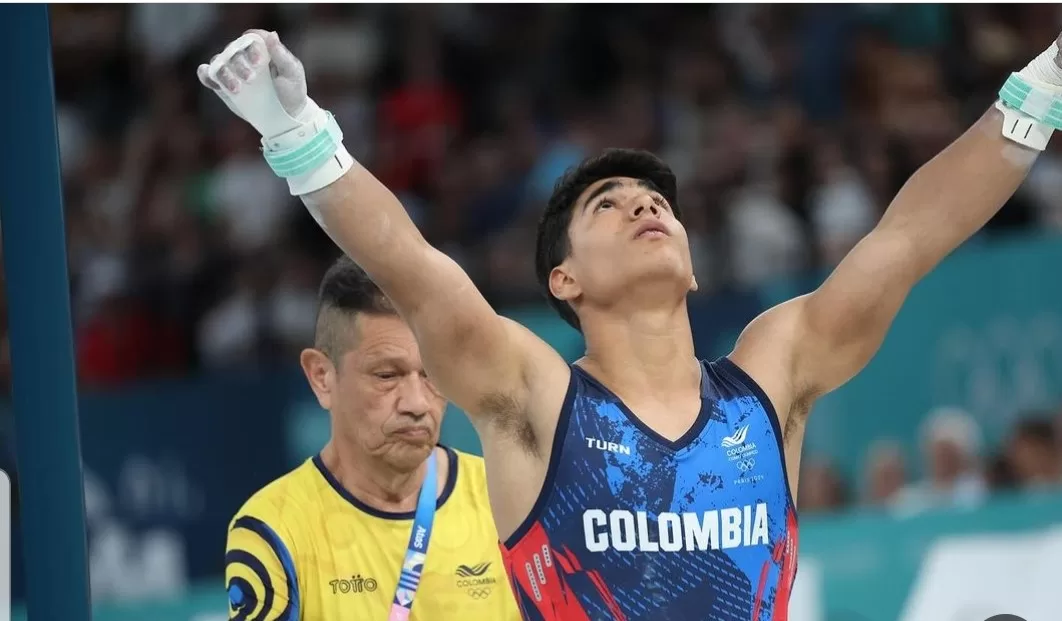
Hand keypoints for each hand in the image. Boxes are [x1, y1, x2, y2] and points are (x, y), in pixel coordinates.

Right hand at [196, 30, 311, 137]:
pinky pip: (207, 73)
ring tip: (236, 90)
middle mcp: (244, 55)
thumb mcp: (292, 74)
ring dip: (224, 73)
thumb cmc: (291, 91)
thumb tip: (272, 35)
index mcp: (262, 48)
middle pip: (233, 51)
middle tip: (250, 79)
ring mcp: (232, 68)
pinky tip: (212, 81)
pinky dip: (206, 75)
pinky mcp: (222, 83)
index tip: (258, 63)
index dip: (251, 47)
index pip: (251, 38)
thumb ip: (282, 55)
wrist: (285, 116)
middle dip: (239, 65)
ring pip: (219, 62)